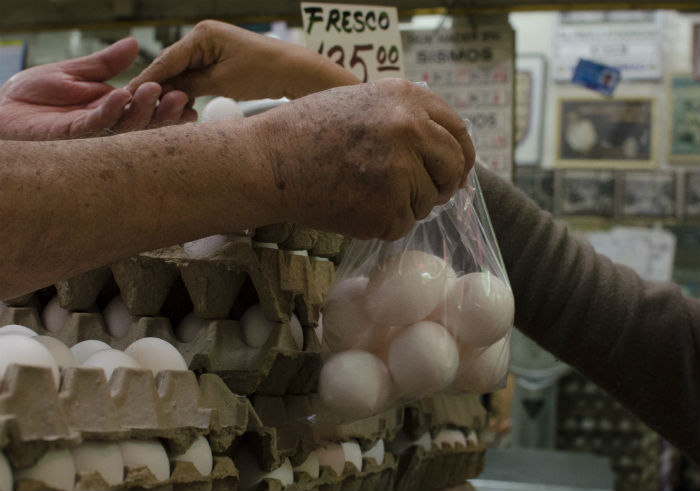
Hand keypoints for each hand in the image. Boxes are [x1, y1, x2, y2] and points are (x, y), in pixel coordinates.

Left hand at [0, 38, 196, 140]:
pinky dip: (110, 110)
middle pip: (143, 124)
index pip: (145, 109)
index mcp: (110, 110)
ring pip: (126, 128)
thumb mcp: (73, 72)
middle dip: (164, 112)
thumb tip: (133, 44)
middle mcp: (106, 126)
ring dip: (143, 110)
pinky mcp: (72, 138)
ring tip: (156, 92)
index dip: (165, 104)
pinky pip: (96, 124)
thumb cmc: (30, 95)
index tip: (185, 93)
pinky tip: (120, 95)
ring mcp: (91, 134)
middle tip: (181, 97)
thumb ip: (106, 63)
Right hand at [127, 20, 359, 100]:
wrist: (294, 71)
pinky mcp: (218, 60)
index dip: (147, 81)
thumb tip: (160, 93)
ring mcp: (210, 48)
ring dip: (174, 93)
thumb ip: (189, 86)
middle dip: (158, 89)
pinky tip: (180, 107)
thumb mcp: (221, 82)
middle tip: (138, 110)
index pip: (166, 61)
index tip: (127, 98)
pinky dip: (189, 91)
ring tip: (157, 113)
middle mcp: (202, 36)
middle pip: (171, 66)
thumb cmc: (263, 73)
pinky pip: (196, 76)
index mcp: (201, 35)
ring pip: (182, 74)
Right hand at [255, 79, 474, 240]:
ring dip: (405, 206)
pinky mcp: (387, 207)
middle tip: (426, 194)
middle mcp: (411, 129)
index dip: (460, 154)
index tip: (456, 170)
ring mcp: (401, 170)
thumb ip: (405, 116)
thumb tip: (444, 147)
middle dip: (442, 185)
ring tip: (363, 193)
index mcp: (407, 98)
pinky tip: (352, 207)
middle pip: (453, 168)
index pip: (458, 130)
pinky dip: (383, 223)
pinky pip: (402, 224)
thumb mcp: (361, 102)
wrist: (268, 162)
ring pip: (427, 202)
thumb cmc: (306, 132)